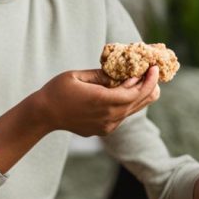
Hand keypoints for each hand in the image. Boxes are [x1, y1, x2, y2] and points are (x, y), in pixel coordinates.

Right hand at [29, 66, 160, 136]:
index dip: (148, 80)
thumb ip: (103, 75)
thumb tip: (123, 73)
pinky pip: (123, 115)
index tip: (154, 68)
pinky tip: (127, 90)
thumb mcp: (78, 75)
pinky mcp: (104, 130)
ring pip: (132, 110)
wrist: (44, 115)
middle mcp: (108, 117)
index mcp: (102, 101)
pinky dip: (128, 102)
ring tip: (144, 79)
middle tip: (153, 72)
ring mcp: (107, 126)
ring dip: (140, 95)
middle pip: (139, 102)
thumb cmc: (58, 90)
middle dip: (150, 86)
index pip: (134, 92)